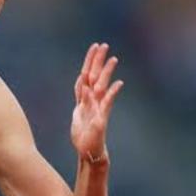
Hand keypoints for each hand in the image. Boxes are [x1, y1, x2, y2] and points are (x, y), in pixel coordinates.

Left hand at [71, 43, 123, 160]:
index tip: (94, 46)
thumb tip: (83, 83)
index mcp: (86, 99)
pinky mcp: (101, 119)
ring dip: (106, 73)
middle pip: (95, 77)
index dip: (90, 61)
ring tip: (113, 59)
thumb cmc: (83, 133)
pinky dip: (111, 94)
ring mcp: (98, 109)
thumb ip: (82, 98)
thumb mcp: (78, 112)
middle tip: (104, 45)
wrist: (88, 150)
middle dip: (98, 61)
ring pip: (102, 87)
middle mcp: (94, 101)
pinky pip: (106, 104)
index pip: (87, 75)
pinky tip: (117, 84)